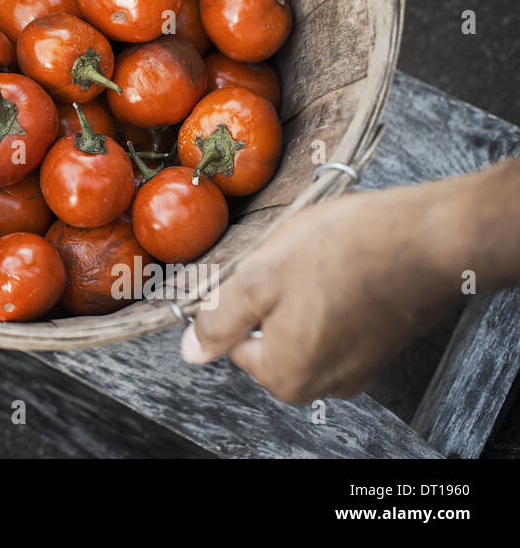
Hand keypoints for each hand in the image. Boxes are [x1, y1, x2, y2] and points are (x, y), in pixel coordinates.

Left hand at [181, 160, 519, 403]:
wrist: (432, 240)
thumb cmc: (347, 252)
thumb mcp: (260, 277)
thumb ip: (220, 320)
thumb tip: (192, 352)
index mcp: (285, 376)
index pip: (234, 340)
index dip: (242, 294)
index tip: (265, 266)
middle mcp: (323, 383)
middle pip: (269, 333)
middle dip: (274, 293)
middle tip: (296, 259)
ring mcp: (357, 366)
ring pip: (303, 322)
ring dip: (304, 289)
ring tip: (325, 259)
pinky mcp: (380, 344)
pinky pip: (337, 318)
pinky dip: (335, 291)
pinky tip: (347, 264)